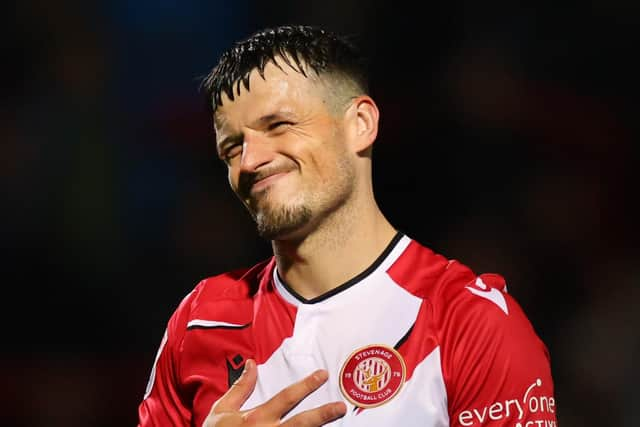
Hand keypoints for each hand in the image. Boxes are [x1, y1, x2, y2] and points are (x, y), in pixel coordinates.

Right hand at [203, 359, 346, 425]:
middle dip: (323, 414)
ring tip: (335, 424)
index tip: (322, 375)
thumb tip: (252, 364)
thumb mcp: (222, 410)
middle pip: (302, 423)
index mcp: (256, 418)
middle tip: (340, 407)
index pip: (287, 397)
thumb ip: (240, 388)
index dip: (307, 385)